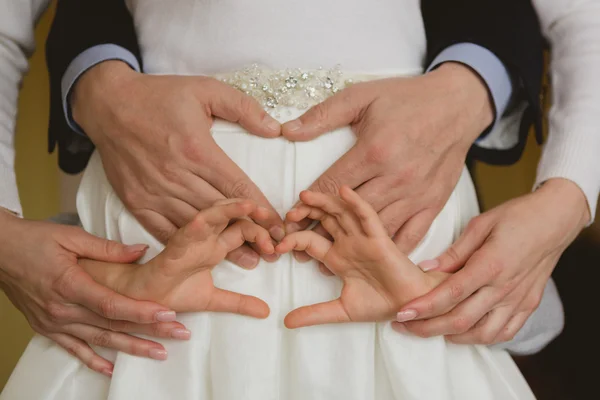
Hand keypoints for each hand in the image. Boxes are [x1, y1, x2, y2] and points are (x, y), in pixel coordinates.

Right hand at [0, 210, 184, 376]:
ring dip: (131, 348)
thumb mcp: (72, 236)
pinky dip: (93, 360)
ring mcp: (54, 322)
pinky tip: (111, 369)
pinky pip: (73, 349)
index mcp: (70, 284)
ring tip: (159, 353)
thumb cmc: (34, 239)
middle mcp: (62, 309)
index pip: (113, 305)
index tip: (168, 314)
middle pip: (113, 326)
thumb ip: (108, 249)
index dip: (142, 312)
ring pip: (99, 340)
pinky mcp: (47, 328)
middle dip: (149, 332)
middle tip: (179, 334)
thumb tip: (141, 252)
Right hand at [72, 61, 284, 268]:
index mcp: (197, 150)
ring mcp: (154, 192)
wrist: (108, 103)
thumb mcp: (206, 89)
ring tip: (249, 260)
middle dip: (250, 233)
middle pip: (221, 214)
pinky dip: (186, 244)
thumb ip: (243, 108)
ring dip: (223, 246)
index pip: (238, 188)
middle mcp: (176, 175)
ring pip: (196, 227)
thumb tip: (276, 129)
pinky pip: (164, 230)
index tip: (279, 227)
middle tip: (273, 251)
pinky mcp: (137, 201)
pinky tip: (204, 256)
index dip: (262, 211)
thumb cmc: (159, 96)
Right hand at [80, 200, 272, 318]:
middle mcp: (207, 238)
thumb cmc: (172, 294)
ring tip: (255, 207)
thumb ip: (238, 302)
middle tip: (277, 231)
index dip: (264, 234)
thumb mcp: (213, 299)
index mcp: (215, 246)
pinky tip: (222, 215)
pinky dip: (211, 217)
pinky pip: (194, 224)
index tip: (281, 246)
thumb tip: (266, 310)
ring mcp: (193, 237)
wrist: (144, 301)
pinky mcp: (178, 241)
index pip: (244, 231)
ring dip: (236, 209)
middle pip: (236, 219)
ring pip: (217, 214)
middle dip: (257, 220)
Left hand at [276, 186, 447, 327]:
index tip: (277, 246)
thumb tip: (285, 322)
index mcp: (337, 257)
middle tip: (288, 211)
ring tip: (305, 195)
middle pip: (323, 219)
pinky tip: (343, 191)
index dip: (293, 239)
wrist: (409, 307)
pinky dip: (356, 203)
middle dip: (305, 212)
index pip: (310, 240)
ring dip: (324, 202)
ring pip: (341, 213)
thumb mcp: (340, 310)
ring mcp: (363, 238)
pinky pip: (367, 216)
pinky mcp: (380, 238)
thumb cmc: (381, 304)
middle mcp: (348, 243)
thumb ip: (314, 313)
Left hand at [282, 63, 492, 260]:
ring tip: (325, 261)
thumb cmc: (408, 98)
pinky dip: (387, 249)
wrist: (458, 103)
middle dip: (321, 230)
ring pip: (377, 229)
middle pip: (350, 214)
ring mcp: (416, 194)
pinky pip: (410, 235)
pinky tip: (371, 259)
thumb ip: (324, 115)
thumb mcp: (362, 97)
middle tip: (299, 244)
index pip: (332, 186)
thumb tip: (287, 131)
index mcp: (374, 151)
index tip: (290, 217)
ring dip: (350, 247)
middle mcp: (395, 178)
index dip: (307, 205)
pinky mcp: (433, 204)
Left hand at [395, 178, 589, 344]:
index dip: (424, 307)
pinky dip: (481, 337)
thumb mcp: (480, 225)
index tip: (402, 314)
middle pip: (461, 320)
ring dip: (453, 337)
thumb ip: (454, 252)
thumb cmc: (516, 216)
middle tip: (404, 326)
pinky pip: (504, 332)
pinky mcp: (528, 305)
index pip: (450, 294)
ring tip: (430, 329)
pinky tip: (464, 331)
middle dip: (428, 328)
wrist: (555, 220)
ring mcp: (518, 299)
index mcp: (490, 264)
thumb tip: (425, 269)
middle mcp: (504, 287)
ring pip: (482, 333)